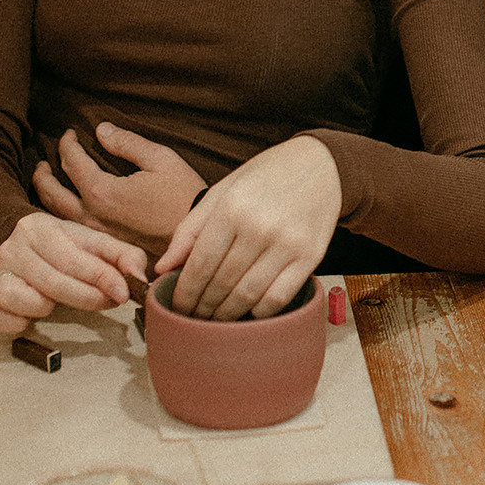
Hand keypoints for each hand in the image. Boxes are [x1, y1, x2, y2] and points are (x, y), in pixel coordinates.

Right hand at [0, 212, 150, 336]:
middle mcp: (13, 248)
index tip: (123, 292)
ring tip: (59, 300)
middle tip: (109, 302)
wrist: (19, 240)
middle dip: (87, 297)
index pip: (72, 257)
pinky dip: (15, 322)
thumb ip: (121, 255)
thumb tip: (140, 278)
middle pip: (52, 282)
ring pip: (24, 300)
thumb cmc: (63, 246)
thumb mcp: (93, 242)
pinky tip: (30, 315)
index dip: (100, 277)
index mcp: (40, 228)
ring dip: (47, 307)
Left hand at [32, 124, 205, 258]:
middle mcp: (93, 215)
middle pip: (52, 193)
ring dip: (45, 197)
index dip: (67, 144)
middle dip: (43, 174)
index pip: (72, 162)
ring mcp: (97, 234)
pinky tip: (63, 208)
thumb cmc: (183, 196)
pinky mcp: (106, 245)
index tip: (70, 133)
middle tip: (42, 162)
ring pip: (57, 216)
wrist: (196, 238)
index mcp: (103, 191)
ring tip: (45, 184)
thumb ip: (127, 143)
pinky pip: (72, 229)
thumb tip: (101, 130)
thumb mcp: (160, 159)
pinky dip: (59, 215)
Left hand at [155, 135, 341, 320]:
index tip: (177, 306)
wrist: (322, 165)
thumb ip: (190, 228)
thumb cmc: (266, 176)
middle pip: (221, 284)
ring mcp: (287, 244)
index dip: (185, 292)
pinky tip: (247, 312)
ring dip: (226, 315)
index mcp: (232, 208)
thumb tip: (162, 267)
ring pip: (247, 297)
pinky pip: (278, 298)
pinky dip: (259, 313)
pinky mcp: (310, 258)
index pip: (200, 265)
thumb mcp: (223, 190)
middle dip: (202, 308)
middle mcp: (259, 227)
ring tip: (214, 320)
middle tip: (193, 318)